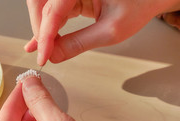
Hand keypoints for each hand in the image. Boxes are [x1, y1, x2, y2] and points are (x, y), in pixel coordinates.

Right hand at [25, 0, 179, 64]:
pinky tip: (42, 42)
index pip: (54, 10)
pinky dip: (49, 28)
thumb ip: (79, 43)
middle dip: (40, 30)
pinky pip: (53, 11)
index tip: (44, 56)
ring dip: (42, 30)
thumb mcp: (110, 30)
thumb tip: (55, 55)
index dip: (45, 36)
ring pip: (45, 8)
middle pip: (42, 5)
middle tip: (44, 52)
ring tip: (42, 50)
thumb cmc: (139, 4)